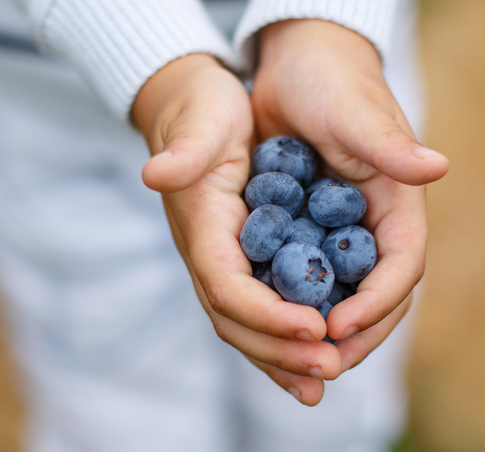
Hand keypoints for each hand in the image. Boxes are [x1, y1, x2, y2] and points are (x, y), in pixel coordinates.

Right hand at [133, 54, 341, 405]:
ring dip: (282, 357)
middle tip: (329, 368)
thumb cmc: (202, 108)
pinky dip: (282, 337)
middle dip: (281, 350)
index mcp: (201, 227)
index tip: (317, 327)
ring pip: (246, 324)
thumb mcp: (201, 119)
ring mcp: (223, 260)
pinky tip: (314, 352)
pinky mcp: (240, 257)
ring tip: (322, 381)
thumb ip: (183, 149)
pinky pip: (260, 307)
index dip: (269, 314)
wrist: (191, 104)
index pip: (228, 288)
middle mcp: (209, 254)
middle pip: (237, 320)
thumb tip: (154, 173)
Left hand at [251, 20, 448, 371]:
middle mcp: (376, 227)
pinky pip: (310, 281)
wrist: (300, 66)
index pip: (402, 267)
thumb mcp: (357, 114)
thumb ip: (390, 145)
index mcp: (399, 205)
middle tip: (321, 366)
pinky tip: (273, 330)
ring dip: (327, 335)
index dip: (377, 303)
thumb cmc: (333, 82)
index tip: (339, 326)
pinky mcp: (313, 233)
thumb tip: (437, 167)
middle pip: (379, 297)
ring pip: (346, 297)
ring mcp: (345, 234)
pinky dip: (297, 308)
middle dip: (356, 335)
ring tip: (299, 364)